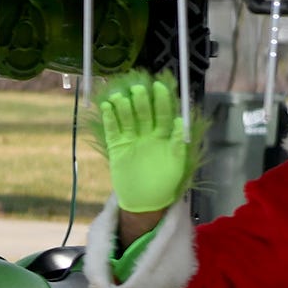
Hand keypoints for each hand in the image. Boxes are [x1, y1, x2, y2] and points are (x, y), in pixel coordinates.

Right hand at [97, 73, 193, 215]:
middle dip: (141, 100)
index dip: (161, 100)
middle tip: (138, 88)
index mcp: (162, 135)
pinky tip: (106, 106)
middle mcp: (146, 133)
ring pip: (127, 118)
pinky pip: (112, 130)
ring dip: (123, 106)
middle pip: (143, 113)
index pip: (162, 114)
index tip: (159, 86)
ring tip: (119, 96)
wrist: (146, 201)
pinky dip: (109, 118)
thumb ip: (178, 143)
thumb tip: (181, 121)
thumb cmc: (165, 182)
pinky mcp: (116, 146)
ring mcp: (130, 139)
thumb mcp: (177, 164)